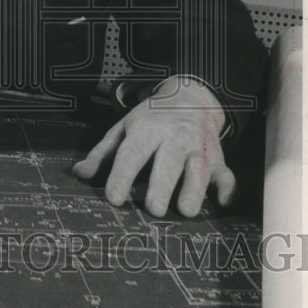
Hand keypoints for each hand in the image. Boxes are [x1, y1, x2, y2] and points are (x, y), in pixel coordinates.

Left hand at [73, 77, 233, 216]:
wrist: (190, 96)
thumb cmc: (151, 119)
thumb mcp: (123, 128)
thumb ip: (102, 153)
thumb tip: (79, 174)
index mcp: (146, 130)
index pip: (131, 153)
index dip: (121, 175)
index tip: (113, 198)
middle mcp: (173, 137)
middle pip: (167, 162)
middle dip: (161, 185)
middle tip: (153, 210)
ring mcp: (197, 147)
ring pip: (198, 167)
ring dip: (193, 188)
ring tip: (187, 210)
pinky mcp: (217, 157)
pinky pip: (226, 172)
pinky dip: (229, 187)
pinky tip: (225, 201)